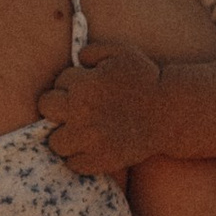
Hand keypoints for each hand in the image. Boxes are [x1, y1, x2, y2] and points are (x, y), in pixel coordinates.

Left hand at [37, 40, 164, 176]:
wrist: (168, 112)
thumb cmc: (145, 79)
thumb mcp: (121, 53)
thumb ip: (93, 51)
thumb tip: (76, 60)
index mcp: (83, 85)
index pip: (57, 83)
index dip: (69, 84)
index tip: (84, 88)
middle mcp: (80, 113)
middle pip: (46, 110)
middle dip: (57, 107)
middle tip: (73, 110)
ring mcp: (89, 139)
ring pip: (55, 141)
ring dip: (64, 136)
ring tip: (79, 132)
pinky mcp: (100, 160)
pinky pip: (73, 164)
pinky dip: (79, 158)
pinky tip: (90, 148)